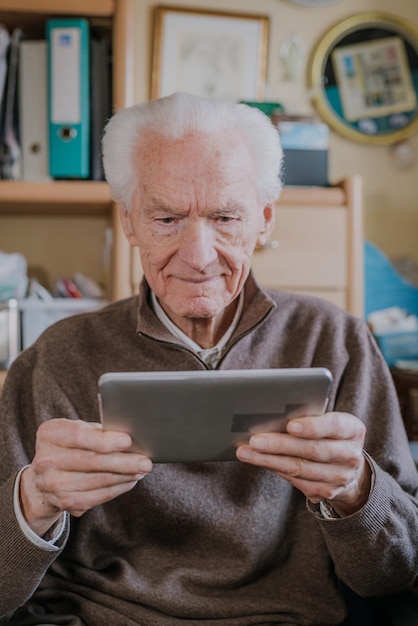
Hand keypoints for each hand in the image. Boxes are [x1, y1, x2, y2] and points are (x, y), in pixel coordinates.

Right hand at [20, 418, 151, 536]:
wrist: (43, 479)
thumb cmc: (69, 447)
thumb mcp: (76, 431)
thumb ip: (97, 431)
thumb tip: (131, 435)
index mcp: (50, 434)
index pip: (79, 436)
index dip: (104, 440)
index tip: (127, 441)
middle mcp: (46, 460)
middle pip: (91, 461)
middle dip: (123, 462)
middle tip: (145, 461)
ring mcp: (53, 484)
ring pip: (97, 480)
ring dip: (124, 476)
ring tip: (141, 470)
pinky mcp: (65, 502)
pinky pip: (97, 497)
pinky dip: (118, 488)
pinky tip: (130, 481)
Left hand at [236, 412, 370, 516]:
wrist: (348, 465)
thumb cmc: (329, 433)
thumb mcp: (329, 420)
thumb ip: (310, 416)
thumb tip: (272, 414)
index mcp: (353, 430)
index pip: (334, 426)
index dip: (313, 426)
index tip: (290, 425)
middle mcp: (350, 455)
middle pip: (313, 450)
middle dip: (281, 445)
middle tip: (255, 440)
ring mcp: (340, 477)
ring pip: (300, 469)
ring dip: (269, 460)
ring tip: (246, 452)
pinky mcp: (326, 492)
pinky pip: (296, 481)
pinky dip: (275, 469)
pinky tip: (258, 461)